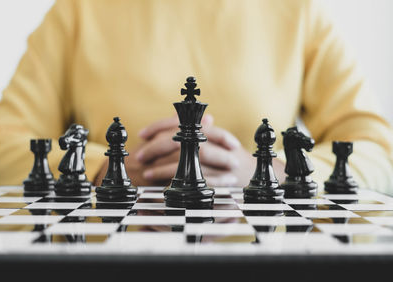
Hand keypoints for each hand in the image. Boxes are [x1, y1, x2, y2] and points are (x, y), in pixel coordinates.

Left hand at [135, 115, 285, 186]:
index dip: (158, 127)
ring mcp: (218, 160)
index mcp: (209, 129)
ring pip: (187, 160)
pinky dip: (181, 184)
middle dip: (156, 148)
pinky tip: (166, 188)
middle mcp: (214, 142)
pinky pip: (198, 180)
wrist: (258, 172)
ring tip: (148, 174)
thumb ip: (196, 129)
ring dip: (164, 168)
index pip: (180, 123)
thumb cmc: (230, 155)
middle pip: (181, 140)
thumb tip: (172, 119)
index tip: (142, 134)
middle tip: (140, 156)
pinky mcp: (221, 179)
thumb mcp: (214, 138)